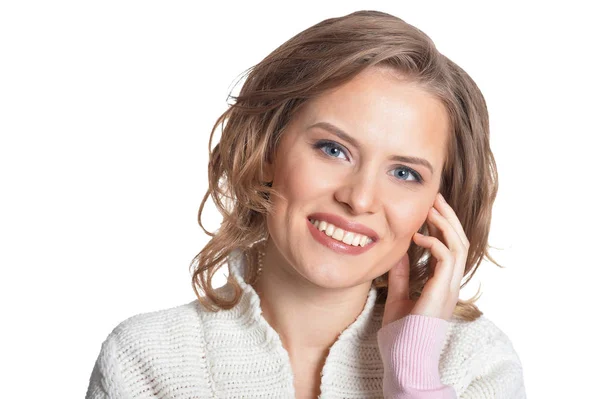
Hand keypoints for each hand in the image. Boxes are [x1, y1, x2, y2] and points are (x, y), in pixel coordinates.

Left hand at [382, 193, 469, 326]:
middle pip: (460, 242)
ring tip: (432, 208)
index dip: (443, 227)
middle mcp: (450, 285)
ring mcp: (449, 288)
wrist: (404, 359)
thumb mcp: (398, 298)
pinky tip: (418, 237)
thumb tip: (397, 254)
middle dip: (449, 218)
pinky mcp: (442, 291)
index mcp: (442, 286)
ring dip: (446, 224)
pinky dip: (435, 243)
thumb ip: (400, 276)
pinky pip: (447, 259)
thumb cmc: (401, 335)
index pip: (451, 249)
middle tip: (436, 199)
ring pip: (459, 246)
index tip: (430, 210)